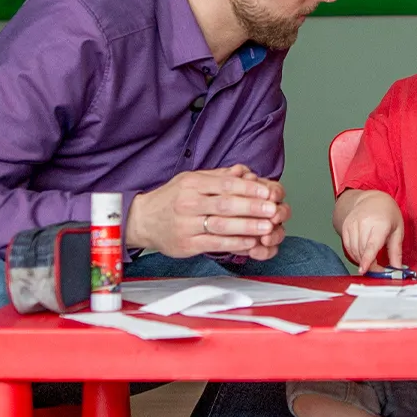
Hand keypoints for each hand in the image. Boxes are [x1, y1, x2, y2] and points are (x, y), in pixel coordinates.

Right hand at [129, 165, 286, 256]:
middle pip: (226, 205)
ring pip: (222, 225)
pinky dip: (234, 243)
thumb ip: (218, 176)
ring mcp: (187, 225)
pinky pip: (215, 243)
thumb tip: (244, 172)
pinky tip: (250, 242)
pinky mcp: (187, 244)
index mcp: (192, 184)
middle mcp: (189, 203)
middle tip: (274, 210)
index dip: (249, 189)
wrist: (142, 220)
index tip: (268, 191)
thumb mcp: (190, 180)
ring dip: (248, 226)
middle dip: (253, 207)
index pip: (226, 185)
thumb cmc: (170, 199)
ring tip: (267, 227)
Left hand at [223, 167, 289, 259]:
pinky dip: (264, 252)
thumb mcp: (218, 186)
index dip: (275, 193)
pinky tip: (255, 252)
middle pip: (282, 211)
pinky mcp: (260, 247)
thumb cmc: (215, 198)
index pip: (275, 190)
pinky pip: (269, 251)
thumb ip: (231, 180)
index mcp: (262, 192)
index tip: (270, 196)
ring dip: (274, 236)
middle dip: (279, 215)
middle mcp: (268, 210)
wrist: (202, 219)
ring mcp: (266, 229)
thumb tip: (239, 172)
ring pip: (278, 232)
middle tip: (273, 219)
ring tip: (264, 239)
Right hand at [337, 193, 404, 272]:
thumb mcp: (398, 230)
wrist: (372, 199)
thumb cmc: (388, 214)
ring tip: (371, 262)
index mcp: (380, 223)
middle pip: (362, 250)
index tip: (364, 270)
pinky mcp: (345, 227)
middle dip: (369, 264)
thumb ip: (396, 251)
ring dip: (361, 260)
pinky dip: (354, 254)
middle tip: (378, 269)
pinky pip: (347, 246)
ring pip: (354, 250)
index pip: (371, 245)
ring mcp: (352, 224)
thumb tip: (397, 269)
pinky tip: (362, 255)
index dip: (368, 259)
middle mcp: (364, 223)